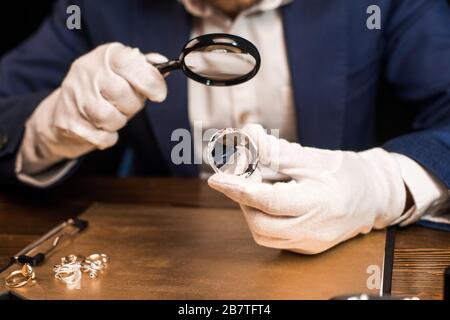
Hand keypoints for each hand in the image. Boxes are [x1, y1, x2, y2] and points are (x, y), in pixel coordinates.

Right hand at [23, 43, 166, 162]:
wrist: (62, 111)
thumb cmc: (102, 90)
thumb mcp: (123, 72)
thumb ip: (144, 68)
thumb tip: (164, 65)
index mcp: (105, 56)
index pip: (129, 63)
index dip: (150, 81)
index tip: (159, 94)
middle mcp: (86, 71)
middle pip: (122, 94)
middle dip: (132, 106)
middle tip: (127, 105)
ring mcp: (74, 96)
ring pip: (110, 117)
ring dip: (119, 122)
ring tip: (113, 115)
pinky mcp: (67, 121)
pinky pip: (101, 137)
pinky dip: (108, 138)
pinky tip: (101, 128)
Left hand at [208, 124, 406, 253]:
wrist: (375, 195)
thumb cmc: (347, 173)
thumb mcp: (312, 158)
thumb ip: (278, 151)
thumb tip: (248, 136)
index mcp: (318, 203)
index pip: (269, 201)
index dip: (239, 189)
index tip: (217, 179)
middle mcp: (313, 230)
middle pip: (260, 224)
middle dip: (244, 200)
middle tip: (245, 177)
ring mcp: (310, 242)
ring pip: (264, 235)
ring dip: (252, 210)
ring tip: (259, 188)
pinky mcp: (308, 246)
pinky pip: (275, 238)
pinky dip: (264, 219)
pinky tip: (270, 201)